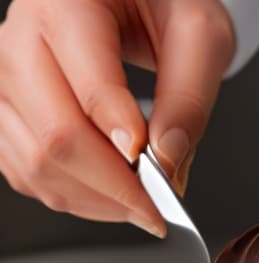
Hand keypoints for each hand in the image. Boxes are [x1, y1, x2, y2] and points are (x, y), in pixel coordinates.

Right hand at [0, 0, 235, 236]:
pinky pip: (25, 170)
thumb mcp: (201, 35)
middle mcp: (20, 36)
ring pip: (35, 161)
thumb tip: (168, 159)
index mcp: (66, 3)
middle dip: (115, 187)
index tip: (162, 179)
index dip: (126, 146)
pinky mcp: (5, 108)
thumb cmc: (165, 4)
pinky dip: (71, 196)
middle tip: (159, 210)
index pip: (89, 88)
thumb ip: (190, 97)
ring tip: (141, 206)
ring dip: (94, 200)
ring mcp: (4, 75)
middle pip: (56, 135)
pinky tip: (110, 197)